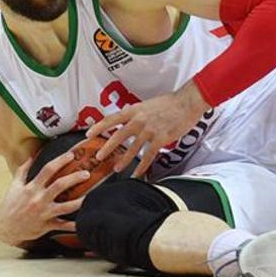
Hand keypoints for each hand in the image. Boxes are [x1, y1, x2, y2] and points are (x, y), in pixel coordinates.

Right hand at [0, 154, 90, 247]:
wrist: (4, 228)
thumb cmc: (9, 205)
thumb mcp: (14, 186)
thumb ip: (23, 170)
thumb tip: (30, 156)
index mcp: (32, 188)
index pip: (48, 170)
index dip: (60, 161)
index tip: (72, 155)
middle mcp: (39, 199)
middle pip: (59, 186)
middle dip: (74, 178)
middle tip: (87, 173)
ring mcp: (43, 213)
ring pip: (65, 207)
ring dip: (79, 202)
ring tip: (91, 196)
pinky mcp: (46, 226)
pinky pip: (62, 226)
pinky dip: (73, 226)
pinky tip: (84, 223)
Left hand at [86, 84, 209, 177]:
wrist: (187, 102)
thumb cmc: (170, 102)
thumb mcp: (148, 104)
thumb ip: (138, 113)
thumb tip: (129, 120)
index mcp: (134, 109)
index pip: (112, 118)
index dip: (99, 127)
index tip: (88, 134)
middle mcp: (139, 120)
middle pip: (118, 136)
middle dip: (107, 147)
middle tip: (99, 157)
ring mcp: (149, 130)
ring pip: (132, 148)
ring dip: (124, 160)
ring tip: (117, 168)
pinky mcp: (160, 139)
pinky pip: (148, 156)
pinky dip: (142, 166)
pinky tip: (138, 173)